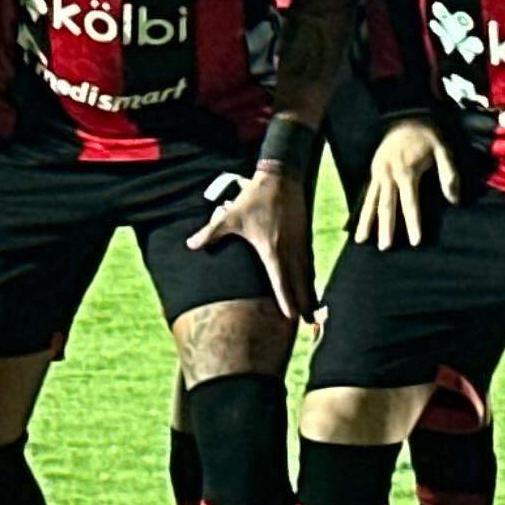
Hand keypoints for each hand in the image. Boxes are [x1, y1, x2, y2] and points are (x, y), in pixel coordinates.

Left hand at [189, 162, 315, 322]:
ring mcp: (300, 244)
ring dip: (311, 295)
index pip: (281, 281)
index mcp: (272, 250)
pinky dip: (311, 278)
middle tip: (309, 326)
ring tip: (314, 313)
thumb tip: (190, 245)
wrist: (282, 177)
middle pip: (299, 284)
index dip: (287, 300)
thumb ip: (211, 234)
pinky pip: (309, 264)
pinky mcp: (304, 237)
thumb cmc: (255, 198)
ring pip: (307, 276)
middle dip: (304, 305)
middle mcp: (290, 251)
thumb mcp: (231, 216)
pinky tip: (312, 286)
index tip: (291, 318)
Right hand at [351, 120, 459, 249]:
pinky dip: (362, 208)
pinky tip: (357, 222)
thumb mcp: (442, 149)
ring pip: (371, 201)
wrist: (405, 114)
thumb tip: (454, 200)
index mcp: (406, 171)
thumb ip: (448, 174)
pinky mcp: (373, 171)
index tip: (414, 242)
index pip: (409, 203)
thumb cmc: (426, 134)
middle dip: (385, 228)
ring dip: (366, 221)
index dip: (413, 223)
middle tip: (384, 248)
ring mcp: (378, 172)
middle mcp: (388, 174)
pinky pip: (367, 193)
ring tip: (360, 240)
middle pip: (386, 206)